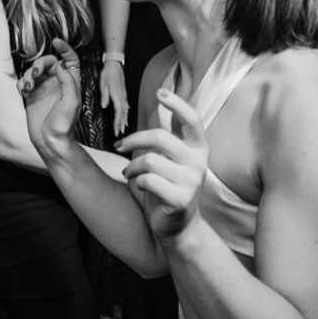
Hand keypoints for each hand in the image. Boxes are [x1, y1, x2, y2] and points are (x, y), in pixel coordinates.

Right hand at [19, 39, 82, 164]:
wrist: (50, 143)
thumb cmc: (64, 125)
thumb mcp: (71, 103)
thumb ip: (68, 82)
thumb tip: (60, 65)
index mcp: (71, 83)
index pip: (70, 59)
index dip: (65, 48)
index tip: (55, 42)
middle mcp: (58, 84)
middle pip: (48, 62)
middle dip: (39, 64)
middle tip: (34, 73)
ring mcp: (44, 89)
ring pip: (34, 71)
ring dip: (28, 75)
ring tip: (26, 88)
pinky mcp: (32, 96)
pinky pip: (24, 81)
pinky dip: (21, 83)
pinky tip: (22, 92)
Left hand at [99, 57, 129, 138]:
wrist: (114, 65)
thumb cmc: (107, 74)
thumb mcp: (103, 84)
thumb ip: (104, 96)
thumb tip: (105, 106)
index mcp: (117, 96)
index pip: (119, 113)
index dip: (118, 123)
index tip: (117, 131)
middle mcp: (122, 97)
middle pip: (123, 114)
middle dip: (121, 124)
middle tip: (119, 133)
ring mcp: (124, 96)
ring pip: (126, 111)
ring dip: (124, 120)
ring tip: (123, 128)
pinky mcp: (124, 94)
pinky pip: (126, 106)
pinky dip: (126, 113)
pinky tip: (125, 116)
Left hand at [117, 88, 209, 238]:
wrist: (178, 226)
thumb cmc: (169, 187)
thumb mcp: (171, 158)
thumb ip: (169, 133)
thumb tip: (163, 100)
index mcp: (198, 148)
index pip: (191, 120)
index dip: (177, 104)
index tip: (160, 92)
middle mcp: (198, 162)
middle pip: (160, 137)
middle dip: (133, 139)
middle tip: (119, 146)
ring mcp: (192, 181)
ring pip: (150, 160)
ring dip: (132, 166)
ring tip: (128, 172)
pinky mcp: (181, 198)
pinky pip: (148, 180)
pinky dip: (137, 181)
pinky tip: (138, 185)